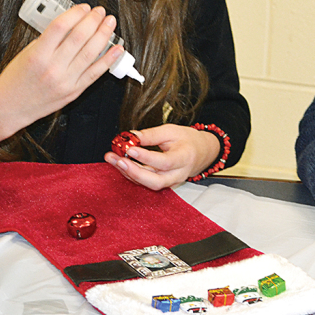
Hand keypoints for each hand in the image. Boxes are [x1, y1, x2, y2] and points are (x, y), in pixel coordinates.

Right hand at [0, 4, 122, 147]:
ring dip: (104, 34)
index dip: (75, 13)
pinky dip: (109, 59)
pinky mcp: (74, 91)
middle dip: (93, 20)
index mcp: (37, 55)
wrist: (10, 107)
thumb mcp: (27, 53)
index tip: (84, 7)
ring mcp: (65, 81)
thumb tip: (72, 24)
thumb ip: (48, 40)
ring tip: (110, 23)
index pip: (60, 27)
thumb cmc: (16, 79)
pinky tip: (117, 48)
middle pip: (79, 37)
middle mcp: (53, 68)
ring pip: (91, 53)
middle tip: (100, 11)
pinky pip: (96, 73)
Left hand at [104, 125, 219, 190]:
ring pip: (148, 183)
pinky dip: (131, 174)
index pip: (164, 162)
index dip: (146, 157)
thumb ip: (152, 134)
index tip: (131, 148)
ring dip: (128, 172)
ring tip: (112, 158)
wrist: (201, 152)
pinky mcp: (164, 184)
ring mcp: (171, 182)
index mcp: (184, 158)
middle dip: (134, 172)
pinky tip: (120, 163)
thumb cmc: (188, 140)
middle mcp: (178, 174)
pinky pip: (146, 182)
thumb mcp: (172, 131)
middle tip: (119, 160)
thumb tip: (132, 136)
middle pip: (155, 181)